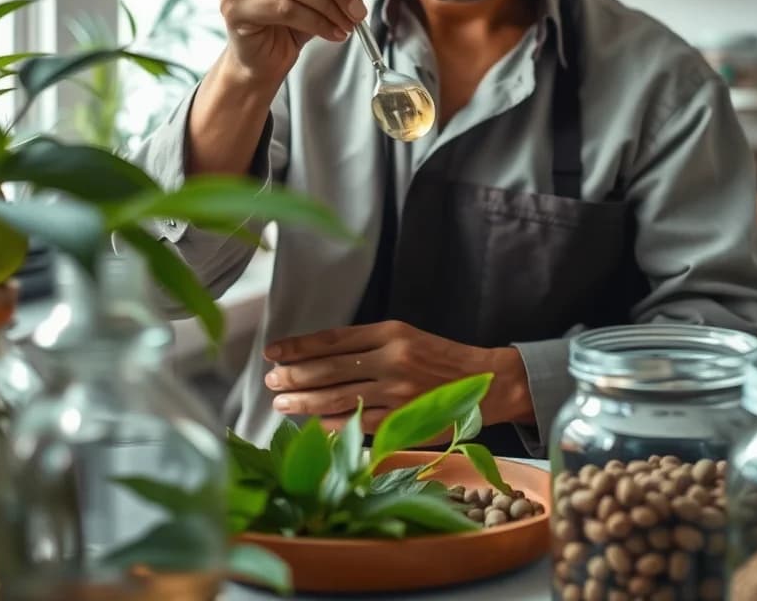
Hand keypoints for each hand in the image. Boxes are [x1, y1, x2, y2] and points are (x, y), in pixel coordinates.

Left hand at [263, 320, 534, 434]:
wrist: (486, 382)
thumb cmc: (439, 358)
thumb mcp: (407, 337)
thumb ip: (369, 346)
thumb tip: (319, 358)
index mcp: (391, 332)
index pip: (334, 339)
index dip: (300, 346)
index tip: (273, 351)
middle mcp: (392, 358)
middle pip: (330, 368)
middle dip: (294, 376)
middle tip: (270, 381)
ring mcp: (398, 391)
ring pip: (339, 397)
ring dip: (305, 402)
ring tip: (281, 404)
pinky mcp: (405, 420)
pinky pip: (359, 423)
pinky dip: (332, 424)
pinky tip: (312, 425)